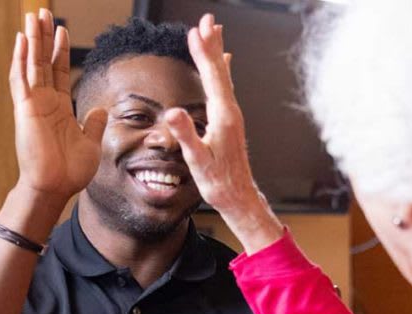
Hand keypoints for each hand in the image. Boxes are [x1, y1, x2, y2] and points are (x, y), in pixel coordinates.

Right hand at [9, 10, 107, 203]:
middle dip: (44, 37)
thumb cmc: (70, 172)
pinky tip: (21, 39)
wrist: (54, 188)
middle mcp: (45, 102)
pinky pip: (21, 79)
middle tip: (43, 12)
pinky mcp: (25, 109)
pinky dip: (20, 59)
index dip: (59, 51)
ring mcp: (33, 104)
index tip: (61, 30)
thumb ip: (93, 124)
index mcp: (59, 109)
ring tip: (32, 16)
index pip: (59, 72)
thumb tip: (100, 109)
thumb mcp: (90, 144)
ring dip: (32, 40)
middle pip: (43, 61)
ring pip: (31, 64)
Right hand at [163, 14, 282, 252]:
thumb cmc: (218, 182)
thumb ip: (186, 135)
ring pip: (224, 76)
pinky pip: (225, 87)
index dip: (203, 53)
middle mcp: (231, 112)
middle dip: (213, 44)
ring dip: (217, 53)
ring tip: (214, 32)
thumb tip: (172, 113)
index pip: (212, 77)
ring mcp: (233, 116)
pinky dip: (221, 70)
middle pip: (221, 71)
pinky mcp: (231, 121)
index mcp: (223, 117)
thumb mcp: (198, 160)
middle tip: (209, 19)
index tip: (195, 31)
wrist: (238, 197)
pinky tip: (224, 64)